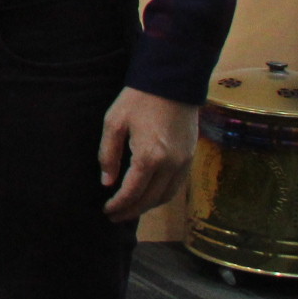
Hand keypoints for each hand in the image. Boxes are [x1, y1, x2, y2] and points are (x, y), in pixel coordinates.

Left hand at [99, 86, 197, 221]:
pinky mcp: (191, 157)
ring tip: (129, 209)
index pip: (133, 191)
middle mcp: (171, 164)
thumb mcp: (114, 122)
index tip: (106, 211)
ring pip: (167, 196)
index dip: (119, 205)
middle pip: (151, 199)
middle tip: (114, 216)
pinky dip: (162, 196)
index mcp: (150, 156)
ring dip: (148, 206)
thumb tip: (107, 182)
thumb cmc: (138, 99)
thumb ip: (108, 154)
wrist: (172, 82)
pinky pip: (177, 186)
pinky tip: (149, 196)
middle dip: (132, 210)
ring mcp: (185, 162)